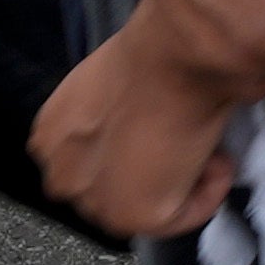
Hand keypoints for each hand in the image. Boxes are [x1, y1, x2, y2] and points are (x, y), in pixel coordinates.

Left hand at [30, 16, 249, 241]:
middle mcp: (61, 176)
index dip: (132, 146)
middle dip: (152, 170)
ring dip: (184, 179)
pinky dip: (212, 188)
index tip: (160, 124)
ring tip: (200, 141)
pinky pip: (187, 215)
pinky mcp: (138, 216)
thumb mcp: (110, 80)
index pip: (91, 161)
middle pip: (116, 188)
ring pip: (152, 204)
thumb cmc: (156, 47)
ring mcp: (97, 202)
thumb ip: (109, 114)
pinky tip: (215, 153)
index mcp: (49, 138)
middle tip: (183, 135)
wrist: (181, 51)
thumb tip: (142, 121)